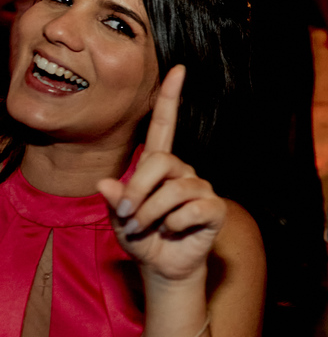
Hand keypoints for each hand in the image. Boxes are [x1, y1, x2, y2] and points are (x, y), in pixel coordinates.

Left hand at [96, 66, 225, 284]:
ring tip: (145, 228)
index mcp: (160, 166)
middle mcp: (182, 172)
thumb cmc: (142, 238)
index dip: (171, 98)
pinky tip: (172, 232)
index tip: (179, 69)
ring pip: (173, 190)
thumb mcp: (118, 220)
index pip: (166, 125)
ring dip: (151, 213)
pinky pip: (191, 209)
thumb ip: (112, 200)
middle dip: (138, 189)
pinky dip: (173, 225)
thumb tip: (105, 183)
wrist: (164, 267)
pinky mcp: (213, 209)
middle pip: (161, 162)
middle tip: (127, 215)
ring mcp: (200, 189)